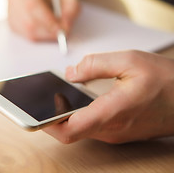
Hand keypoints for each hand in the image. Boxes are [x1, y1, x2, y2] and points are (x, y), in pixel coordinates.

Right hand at [7, 0, 79, 40]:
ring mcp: (10, 11)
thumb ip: (71, 10)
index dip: (47, 21)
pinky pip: (25, 35)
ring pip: (26, 31)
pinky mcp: (11, 23)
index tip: (61, 30)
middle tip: (61, 34)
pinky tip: (45, 28)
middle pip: (29, 22)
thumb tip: (65, 29)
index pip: (33, 6)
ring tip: (54, 29)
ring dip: (44, 35)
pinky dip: (38, 35)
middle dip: (48, 31)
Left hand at [43, 50, 173, 143]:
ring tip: (59, 93)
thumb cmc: (168, 81)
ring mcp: (115, 133)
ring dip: (67, 113)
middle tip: (44, 96)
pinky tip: (79, 97)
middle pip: (70, 130)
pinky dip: (80, 114)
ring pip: (80, 128)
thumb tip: (70, 72)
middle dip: (53, 114)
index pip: (68, 130)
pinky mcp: (119, 131)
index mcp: (110, 113)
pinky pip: (92, 126)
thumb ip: (94, 64)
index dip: (46, 124)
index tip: (34, 112)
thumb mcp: (129, 60)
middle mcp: (110, 129)